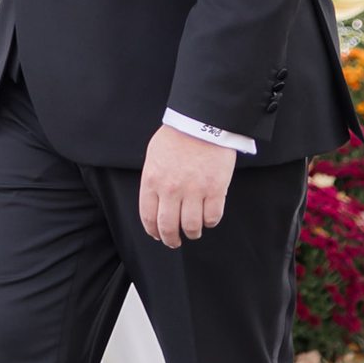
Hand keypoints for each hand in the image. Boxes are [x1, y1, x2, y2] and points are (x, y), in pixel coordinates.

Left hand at [138, 125, 235, 248]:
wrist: (202, 121)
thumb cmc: (177, 135)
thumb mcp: (154, 155)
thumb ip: (153, 180)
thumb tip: (153, 201)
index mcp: (153, 180)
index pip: (148, 217)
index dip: (153, 231)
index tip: (157, 236)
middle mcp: (171, 189)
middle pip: (168, 227)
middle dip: (171, 240)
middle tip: (175, 242)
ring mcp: (194, 191)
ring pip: (191, 227)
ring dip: (192, 233)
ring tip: (194, 231)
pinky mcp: (215, 190)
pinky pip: (212, 217)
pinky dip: (210, 222)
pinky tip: (208, 218)